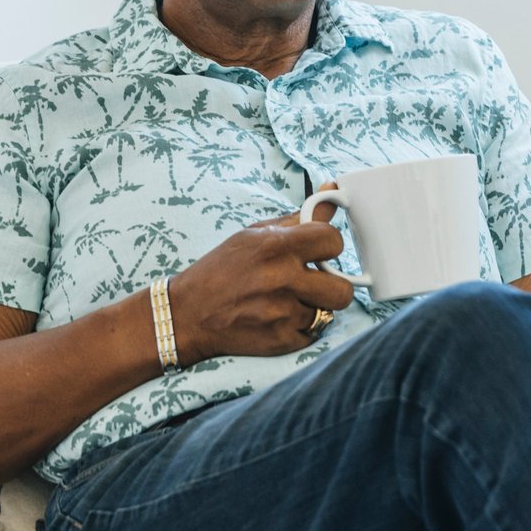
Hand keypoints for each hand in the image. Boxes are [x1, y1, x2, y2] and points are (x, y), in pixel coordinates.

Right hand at [166, 183, 356, 362]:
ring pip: (326, 313)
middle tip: (313, 283)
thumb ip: (300, 217)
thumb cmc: (223, 269)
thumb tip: (333, 189)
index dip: (329, 247)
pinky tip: (276, 318)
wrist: (188, 313)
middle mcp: (281, 279)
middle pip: (343, 290)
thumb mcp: (255, 234)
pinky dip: (299, 328)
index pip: (334, 241)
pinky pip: (312, 334)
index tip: (319, 252)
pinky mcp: (280, 340)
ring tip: (286, 301)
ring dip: (311, 307)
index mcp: (276, 246)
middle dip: (332, 287)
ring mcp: (282, 314)